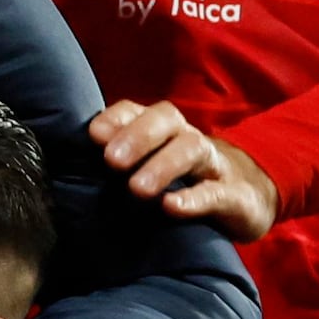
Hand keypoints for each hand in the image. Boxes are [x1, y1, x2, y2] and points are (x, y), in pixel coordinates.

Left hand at [89, 99, 278, 240]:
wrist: (251, 197)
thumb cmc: (186, 183)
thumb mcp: (153, 167)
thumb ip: (120, 164)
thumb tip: (67, 172)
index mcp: (163, 131)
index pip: (137, 111)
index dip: (116, 119)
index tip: (94, 136)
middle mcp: (187, 138)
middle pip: (165, 120)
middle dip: (137, 137)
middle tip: (111, 161)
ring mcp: (214, 165)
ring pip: (191, 149)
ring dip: (162, 165)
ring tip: (137, 189)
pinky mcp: (236, 196)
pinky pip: (215, 192)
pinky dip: (193, 199)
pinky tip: (171, 207)